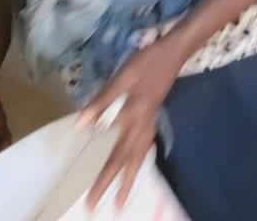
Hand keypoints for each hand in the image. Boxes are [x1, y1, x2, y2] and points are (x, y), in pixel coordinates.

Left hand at [81, 36, 186, 207]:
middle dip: (113, 185)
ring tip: (122, 197)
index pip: (114, 153)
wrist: (175, 51)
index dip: (101, 176)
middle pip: (126, 160)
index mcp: (133, 116)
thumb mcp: (122, 77)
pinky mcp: (152, 116)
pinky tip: (136, 164)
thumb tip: (81, 127)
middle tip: (102, 208)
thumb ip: (102, 101)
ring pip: (139, 156)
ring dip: (129, 178)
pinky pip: (145, 145)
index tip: (91, 198)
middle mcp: (142, 124)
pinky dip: (139, 160)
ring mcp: (149, 121)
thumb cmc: (147, 61)